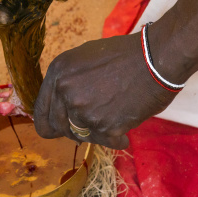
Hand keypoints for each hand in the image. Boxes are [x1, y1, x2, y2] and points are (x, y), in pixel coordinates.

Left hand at [34, 33, 177, 148]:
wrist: (156, 58)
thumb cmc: (125, 55)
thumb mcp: (85, 58)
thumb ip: (68, 81)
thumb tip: (61, 106)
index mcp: (58, 73)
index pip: (41, 112)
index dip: (49, 124)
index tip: (56, 130)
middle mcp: (65, 92)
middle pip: (59, 128)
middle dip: (74, 129)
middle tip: (93, 122)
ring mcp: (83, 111)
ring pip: (82, 136)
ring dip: (96, 131)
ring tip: (114, 115)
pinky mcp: (104, 126)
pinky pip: (105, 141)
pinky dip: (117, 137)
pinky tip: (126, 123)